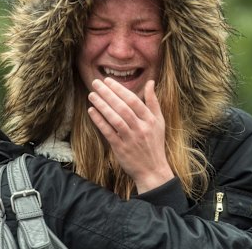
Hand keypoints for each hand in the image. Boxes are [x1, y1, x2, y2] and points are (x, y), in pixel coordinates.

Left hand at [87, 77, 173, 192]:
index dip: (120, 89)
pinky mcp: (121, 149)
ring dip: (102, 106)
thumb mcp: (159, 121)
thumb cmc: (154, 143)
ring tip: (91, 95)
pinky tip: (91, 111)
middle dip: (108, 94)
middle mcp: (141, 128)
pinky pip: (109, 132)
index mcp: (150, 120)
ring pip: (115, 119)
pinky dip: (100, 121)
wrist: (153, 170)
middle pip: (123, 107)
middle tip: (95, 83)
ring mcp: (131, 139)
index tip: (108, 81)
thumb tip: (151, 82)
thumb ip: (153, 102)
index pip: (133, 100)